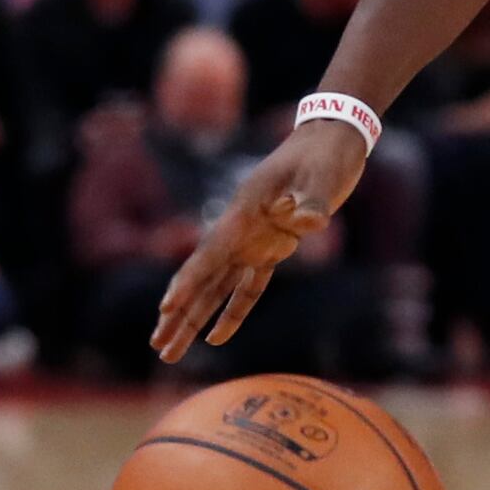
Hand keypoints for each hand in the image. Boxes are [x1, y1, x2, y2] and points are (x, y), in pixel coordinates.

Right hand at [152, 119, 369, 362]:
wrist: (332, 139)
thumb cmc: (325, 154)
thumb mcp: (322, 176)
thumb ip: (312, 202)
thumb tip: (309, 222)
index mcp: (244, 213)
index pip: (209, 255)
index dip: (188, 283)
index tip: (167, 308)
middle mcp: (240, 230)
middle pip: (203, 278)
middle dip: (179, 314)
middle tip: (157, 346)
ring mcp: (254, 240)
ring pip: (217, 287)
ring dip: (196, 319)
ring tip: (172, 351)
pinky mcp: (274, 247)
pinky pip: (248, 286)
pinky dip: (233, 311)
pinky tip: (216, 337)